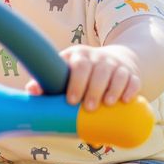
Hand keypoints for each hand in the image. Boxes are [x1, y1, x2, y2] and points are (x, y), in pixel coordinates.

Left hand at [25, 45, 139, 111]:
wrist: (113, 59)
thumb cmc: (80, 73)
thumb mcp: (64, 72)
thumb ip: (47, 83)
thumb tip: (30, 91)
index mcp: (79, 56)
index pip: (78, 65)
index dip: (75, 82)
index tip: (71, 100)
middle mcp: (98, 58)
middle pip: (98, 70)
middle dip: (93, 89)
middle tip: (89, 107)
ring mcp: (115, 64)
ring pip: (116, 73)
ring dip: (112, 89)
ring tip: (107, 104)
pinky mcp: (130, 73)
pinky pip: (132, 79)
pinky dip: (130, 89)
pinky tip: (126, 100)